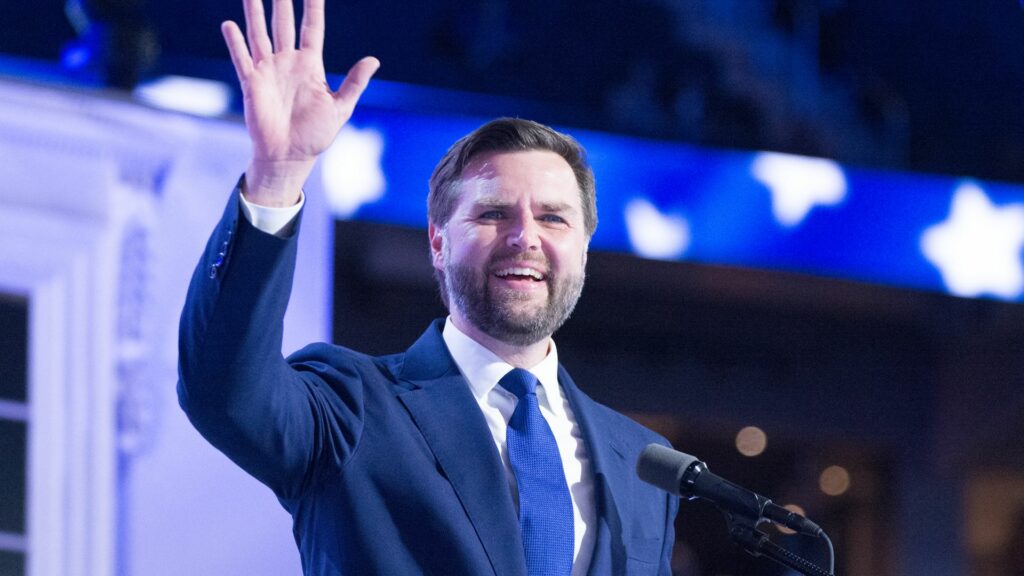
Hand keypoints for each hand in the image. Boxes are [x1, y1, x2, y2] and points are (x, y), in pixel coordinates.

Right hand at [222, 0, 378, 205]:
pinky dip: (235, 43)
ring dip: (255, 13)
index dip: (313, 7)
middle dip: (280, 1)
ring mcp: (268, 71)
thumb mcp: (341, 108)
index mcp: (311, 65)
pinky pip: (242, 59)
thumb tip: (374, 59)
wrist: (290, 156)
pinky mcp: (252, 84)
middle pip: (283, 24)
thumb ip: (355, 83)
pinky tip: (229, 25)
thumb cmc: (316, 135)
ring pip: (259, 34)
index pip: (312, 28)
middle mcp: (288, 63)